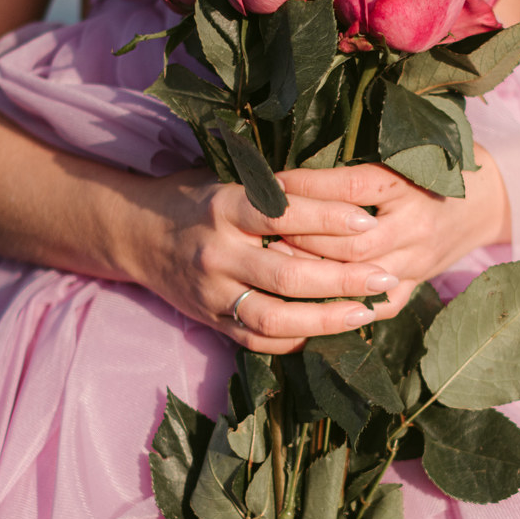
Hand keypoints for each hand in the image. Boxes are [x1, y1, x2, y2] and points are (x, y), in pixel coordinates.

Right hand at [131, 169, 404, 352]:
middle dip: (343, 279)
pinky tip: (327, 332)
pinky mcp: (209, 319)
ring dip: (325, 318)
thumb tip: (345, 191)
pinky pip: (256, 339)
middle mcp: (216, 251)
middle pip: (287, 273)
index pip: (283, 213)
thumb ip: (274, 191)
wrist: (135, 232)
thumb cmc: (194, 198)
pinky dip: (295, 338)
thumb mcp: (227, 179)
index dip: (329, 219)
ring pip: (274, 316)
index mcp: (223, 205)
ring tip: (365, 312)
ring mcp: (210, 292)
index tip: (369, 222)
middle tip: (384, 277)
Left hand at [272, 152, 507, 320]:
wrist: (486, 200)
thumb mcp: (403, 155)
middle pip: (353, 241)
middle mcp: (416, 226)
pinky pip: (378, 306)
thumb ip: (357, 162)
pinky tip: (308, 305)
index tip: (273, 181)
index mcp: (411, 185)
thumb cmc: (435, 167)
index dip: (311, 186)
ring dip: (316, 274)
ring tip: (277, 266)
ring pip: (360, 277)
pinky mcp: (416, 285)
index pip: (355, 186)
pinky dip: (343, 308)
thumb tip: (296, 167)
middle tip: (264, 233)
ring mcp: (418, 261)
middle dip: (304, 238)